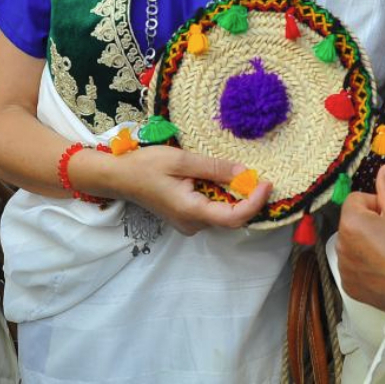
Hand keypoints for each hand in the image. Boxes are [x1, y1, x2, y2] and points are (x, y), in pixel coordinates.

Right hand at [104, 147, 272, 235]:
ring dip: (235, 197)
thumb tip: (244, 174)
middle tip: (259, 176)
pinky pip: (212, 211)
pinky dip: (223, 197)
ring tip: (244, 175)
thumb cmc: (145, 166)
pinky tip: (223, 180)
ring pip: (222, 215)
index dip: (255, 202)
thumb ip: (214, 168)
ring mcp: (188, 224)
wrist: (118, 177)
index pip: (235, 217)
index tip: (266, 182)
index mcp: (192, 211)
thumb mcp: (181, 160)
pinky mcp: (185, 218)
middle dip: (249, 198)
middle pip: (231, 218)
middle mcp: (193, 224)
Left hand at [335, 165, 384, 324]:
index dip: (376, 205)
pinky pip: (352, 268)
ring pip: (352, 245)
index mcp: (349, 223)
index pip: (356, 200)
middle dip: (369, 224)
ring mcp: (343, 269)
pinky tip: (384, 270)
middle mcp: (340, 245)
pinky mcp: (350, 287)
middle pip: (352, 223)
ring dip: (365, 245)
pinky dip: (364, 267)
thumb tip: (384, 169)